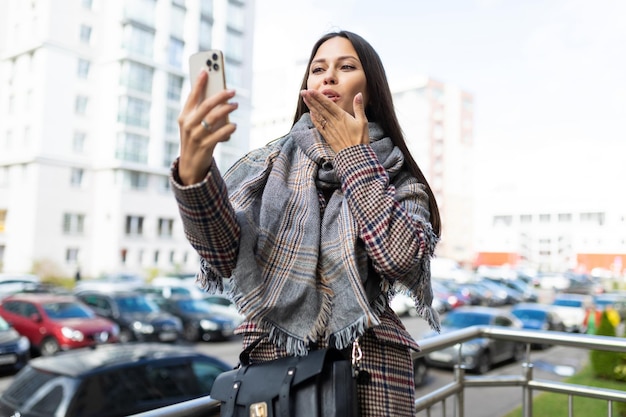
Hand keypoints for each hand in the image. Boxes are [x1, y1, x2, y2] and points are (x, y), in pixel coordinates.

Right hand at [177, 70, 237, 184]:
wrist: (190, 166)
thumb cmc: (194, 140)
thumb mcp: (193, 126)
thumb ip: (202, 112)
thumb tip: (219, 98)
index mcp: (184, 116)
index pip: (192, 96)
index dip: (198, 82)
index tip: (206, 70)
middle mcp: (188, 125)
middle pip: (206, 105)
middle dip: (220, 95)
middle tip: (232, 91)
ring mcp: (196, 136)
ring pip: (213, 118)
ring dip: (227, 110)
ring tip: (235, 105)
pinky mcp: (205, 146)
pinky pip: (219, 134)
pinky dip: (228, 128)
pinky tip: (234, 125)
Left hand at [300, 90, 368, 152]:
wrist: (355, 156)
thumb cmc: (361, 139)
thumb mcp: (363, 121)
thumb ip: (359, 107)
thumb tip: (359, 94)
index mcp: (342, 116)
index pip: (327, 104)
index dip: (318, 97)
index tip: (310, 90)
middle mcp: (333, 121)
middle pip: (320, 108)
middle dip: (311, 99)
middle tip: (303, 92)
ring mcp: (329, 129)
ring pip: (318, 116)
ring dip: (311, 107)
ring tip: (304, 99)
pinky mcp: (328, 136)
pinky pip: (319, 126)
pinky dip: (314, 119)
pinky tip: (310, 114)